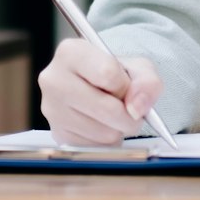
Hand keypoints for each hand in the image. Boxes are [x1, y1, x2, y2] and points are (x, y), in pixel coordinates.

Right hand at [38, 38, 164, 146]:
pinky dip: (107, 141)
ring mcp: (52, 109)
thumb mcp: (137, 67)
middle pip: (107, 108)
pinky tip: (101, 125)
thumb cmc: (113, 74)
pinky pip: (96, 147)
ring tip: (112, 115)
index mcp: (71, 52)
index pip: (108, 74)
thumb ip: (147, 81)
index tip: (126, 86)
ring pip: (103, 133)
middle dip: (128, 114)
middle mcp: (54, 79)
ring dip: (118, 129)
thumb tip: (137, 109)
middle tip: (129, 109)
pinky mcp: (57, 134)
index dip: (126, 86)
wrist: (93, 87)